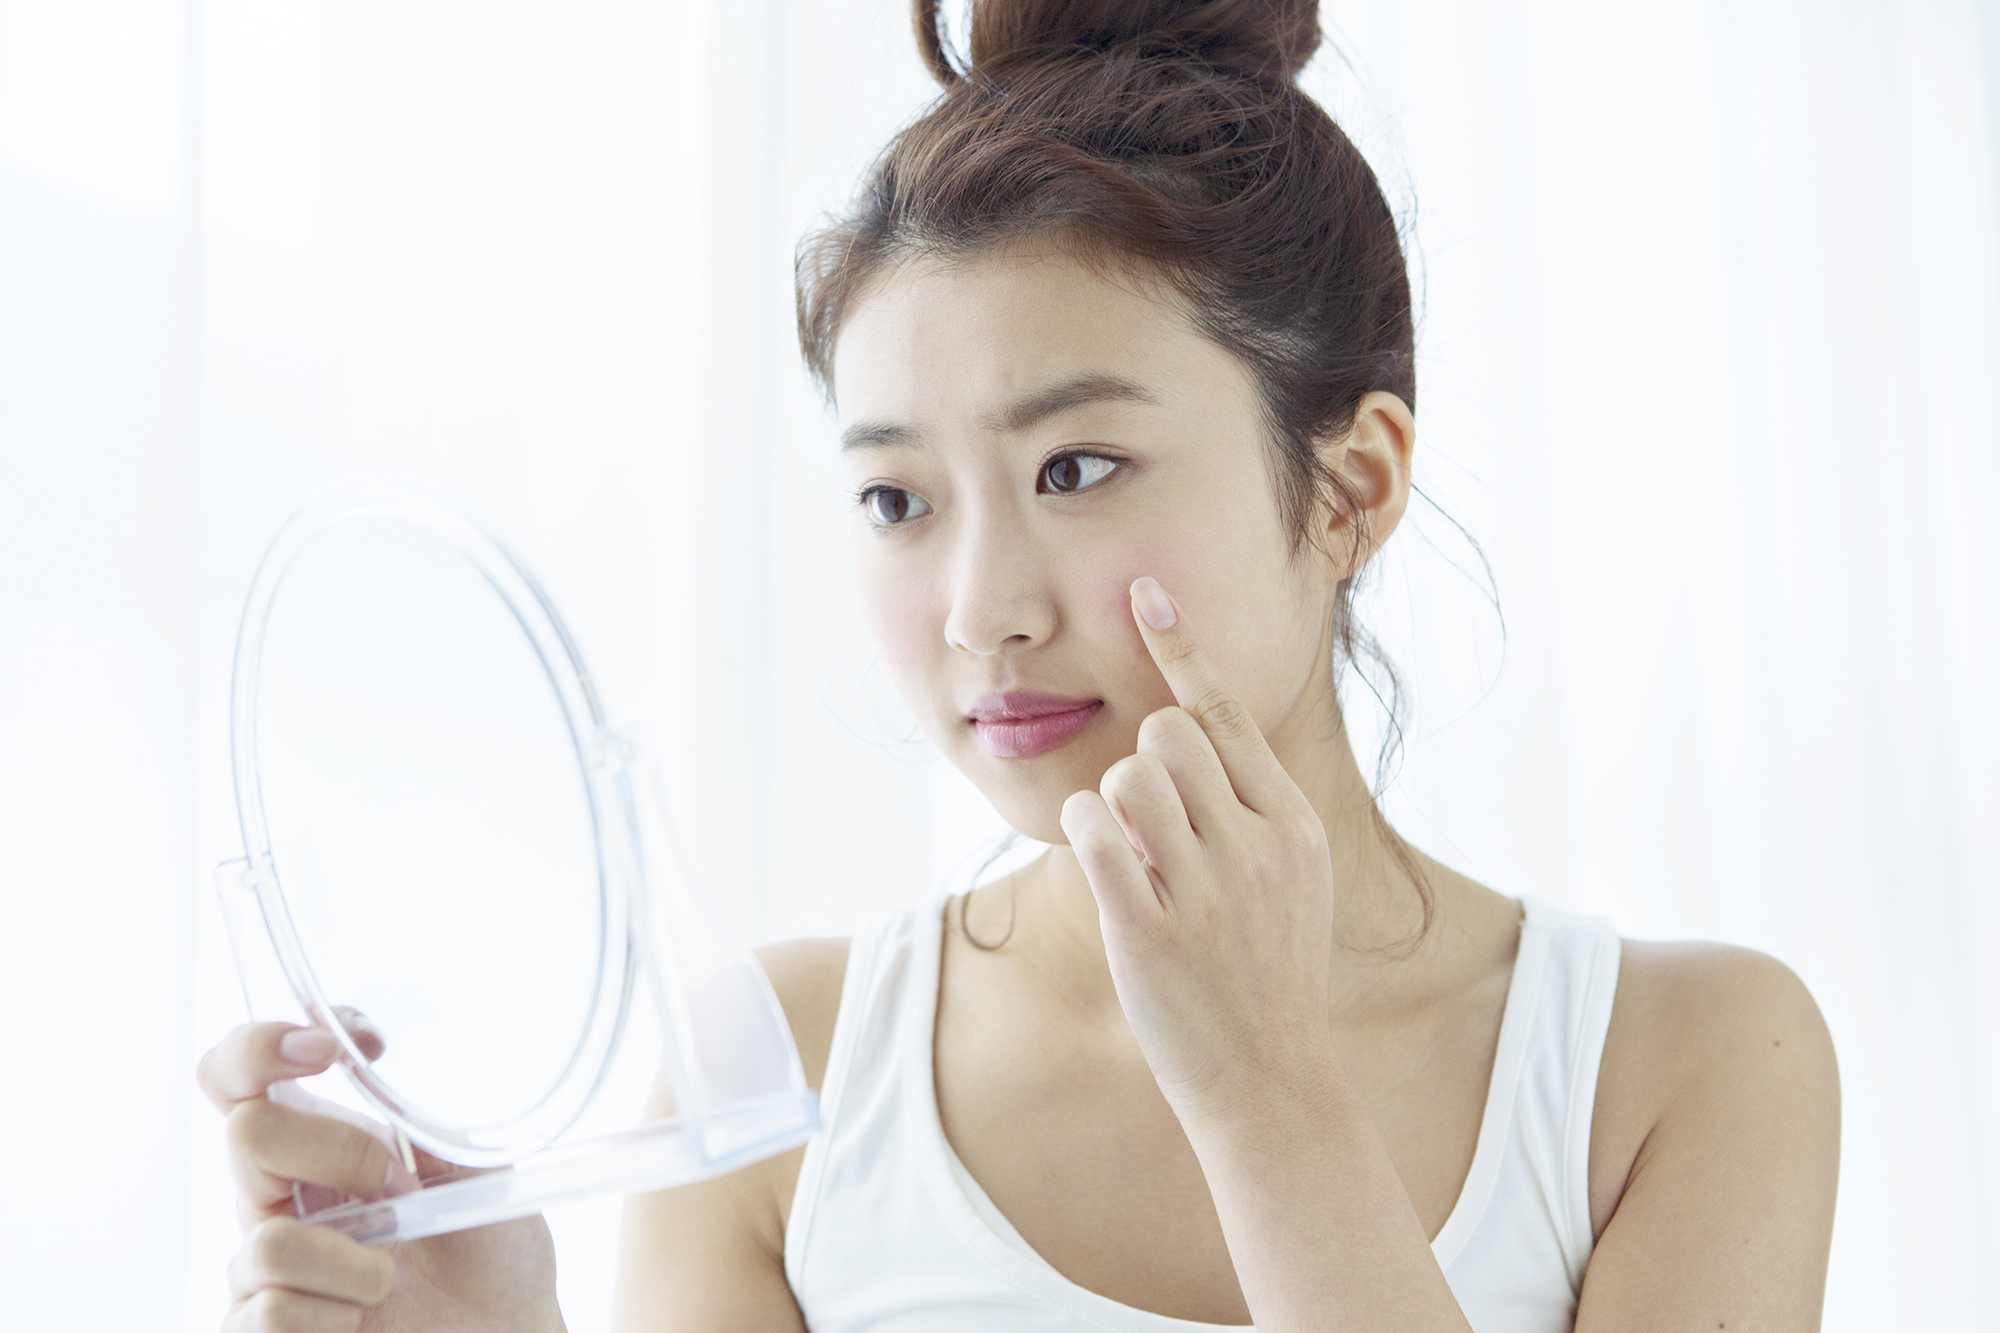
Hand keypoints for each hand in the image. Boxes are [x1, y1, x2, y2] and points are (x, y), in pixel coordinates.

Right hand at [197, 1014, 563, 1332]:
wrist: (505, 1330)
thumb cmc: (487, 1249)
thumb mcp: (475, 1165)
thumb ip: (426, 1119)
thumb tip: (393, 1063)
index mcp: (317, 1144)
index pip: (238, 1077)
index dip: (260, 1047)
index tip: (335, 1047)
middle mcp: (276, 1199)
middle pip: (247, 1134)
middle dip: (341, 1153)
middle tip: (399, 1190)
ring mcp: (260, 1270)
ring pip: (268, 1245)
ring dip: (356, 1266)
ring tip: (390, 1280)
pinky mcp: (259, 1331)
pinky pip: (272, 1316)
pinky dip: (338, 1319)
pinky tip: (361, 1322)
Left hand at [1059, 577, 1338, 1130]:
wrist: (1268, 1079)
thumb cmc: (1265, 972)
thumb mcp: (1289, 880)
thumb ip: (1248, 809)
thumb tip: (1180, 734)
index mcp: (1292, 824)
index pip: (1227, 714)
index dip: (1182, 649)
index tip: (1145, 593)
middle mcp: (1257, 846)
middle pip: (1165, 734)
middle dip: (1141, 765)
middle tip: (1155, 830)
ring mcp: (1207, 889)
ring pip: (1126, 776)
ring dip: (1113, 805)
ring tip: (1140, 859)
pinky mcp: (1151, 929)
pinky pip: (1095, 832)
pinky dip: (1085, 832)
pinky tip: (1104, 859)